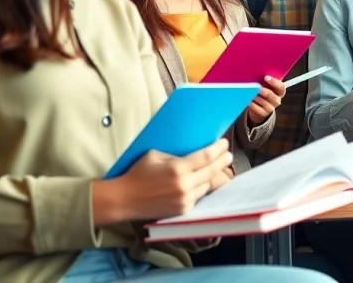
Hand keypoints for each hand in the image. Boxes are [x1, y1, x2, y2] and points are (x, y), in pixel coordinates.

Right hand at [95, 139, 232, 224]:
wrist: (125, 199)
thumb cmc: (138, 173)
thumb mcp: (155, 155)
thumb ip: (176, 155)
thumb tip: (195, 153)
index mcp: (177, 168)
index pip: (206, 157)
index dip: (218, 149)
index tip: (224, 143)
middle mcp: (184, 185)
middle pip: (212, 171)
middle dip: (222, 161)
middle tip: (228, 155)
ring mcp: (184, 199)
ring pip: (207, 185)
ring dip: (211, 176)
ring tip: (215, 168)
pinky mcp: (182, 210)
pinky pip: (198, 196)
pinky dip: (200, 188)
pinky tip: (201, 182)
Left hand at [247, 75, 285, 125]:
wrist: (260, 105)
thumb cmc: (264, 89)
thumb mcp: (267, 85)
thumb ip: (265, 80)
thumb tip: (257, 72)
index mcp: (280, 91)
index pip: (281, 87)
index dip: (274, 82)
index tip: (265, 77)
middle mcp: (277, 100)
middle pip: (272, 96)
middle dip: (264, 91)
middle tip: (257, 87)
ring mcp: (271, 107)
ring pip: (264, 103)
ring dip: (257, 98)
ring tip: (250, 93)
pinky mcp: (264, 113)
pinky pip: (259, 110)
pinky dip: (253, 105)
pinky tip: (249, 101)